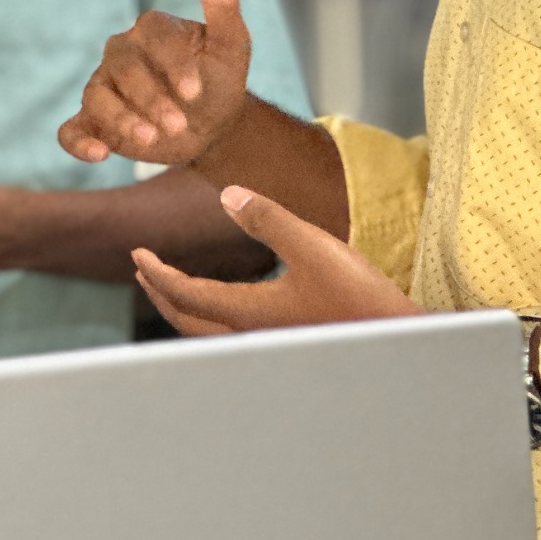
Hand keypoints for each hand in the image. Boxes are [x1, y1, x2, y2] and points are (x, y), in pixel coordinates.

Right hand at [57, 0, 252, 167]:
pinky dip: (79, 142)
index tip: (196, 92)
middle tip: (179, 125)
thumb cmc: (219, 81)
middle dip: (149, 98)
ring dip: (120, 120)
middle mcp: (121, 55)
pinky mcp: (94, 123)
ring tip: (150, 141)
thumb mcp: (231, 46)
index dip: (172, 63)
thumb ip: (223, 4)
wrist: (213, 126)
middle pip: (122, 67)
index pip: (152, 36)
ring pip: (96, 97)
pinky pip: (71, 130)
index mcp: (151, 31)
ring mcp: (104, 88)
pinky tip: (100, 155)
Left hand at [132, 186, 419, 333]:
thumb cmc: (359, 295)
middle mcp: (253, 335)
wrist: (402, 342)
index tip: (138, 253)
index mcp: (250, 313)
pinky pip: (233, 334)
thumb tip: (226, 195)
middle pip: (189, 322)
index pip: (187, 295)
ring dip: (185, 307)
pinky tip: (227, 299)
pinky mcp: (288, 344)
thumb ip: (267, 219)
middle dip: (162, 294)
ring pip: (210, 332)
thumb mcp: (312, 246)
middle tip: (143, 270)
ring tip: (174, 284)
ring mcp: (270, 344)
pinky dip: (212, 316)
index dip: (158, 274)